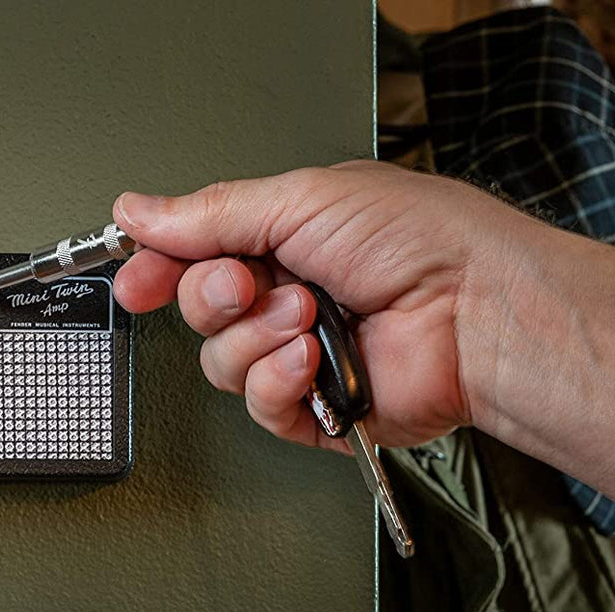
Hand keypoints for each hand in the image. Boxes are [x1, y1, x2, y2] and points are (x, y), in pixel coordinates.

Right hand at [112, 160, 536, 450]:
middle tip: (249, 283)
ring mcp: (303, 355)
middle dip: (215, 295)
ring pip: (222, 363)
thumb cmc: (420, 240)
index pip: (197, 255)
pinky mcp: (319, 410)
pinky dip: (277, 381)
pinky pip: (259, 407)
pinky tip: (311, 361)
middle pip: (201, 309)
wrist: (476, 309)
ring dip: (256, 337)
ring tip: (308, 316)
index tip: (138, 277)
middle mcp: (291, 296)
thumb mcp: (300, 199)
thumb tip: (140, 210)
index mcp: (287, 237)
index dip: (159, 267)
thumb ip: (211, 213)